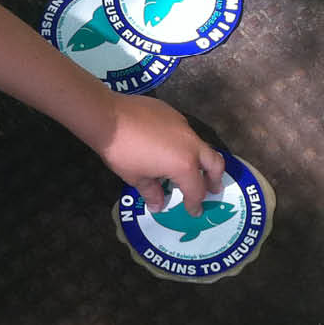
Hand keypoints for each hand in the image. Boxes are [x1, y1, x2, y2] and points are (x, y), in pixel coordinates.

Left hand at [90, 94, 225, 214]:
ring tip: (189, 169)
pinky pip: (185, 131)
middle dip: (215, 178)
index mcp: (184, 165)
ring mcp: (183, 125)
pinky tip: (169, 147)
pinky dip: (184, 144)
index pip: (196, 189)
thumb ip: (152, 192)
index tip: (194, 211)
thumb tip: (158, 205)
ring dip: (199, 159)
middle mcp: (190, 144)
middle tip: (212, 189)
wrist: (108, 116)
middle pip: (214, 163)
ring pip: (200, 144)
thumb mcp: (136, 178)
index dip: (195, 203)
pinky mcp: (173, 113)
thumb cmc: (122, 152)